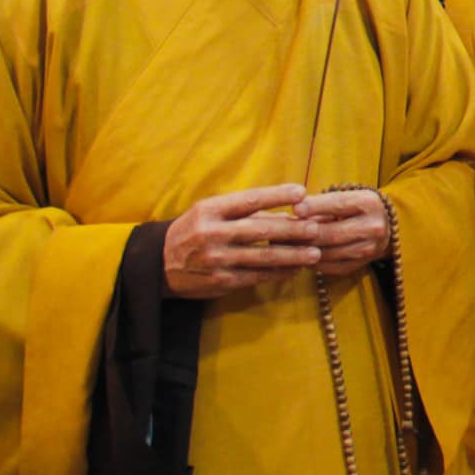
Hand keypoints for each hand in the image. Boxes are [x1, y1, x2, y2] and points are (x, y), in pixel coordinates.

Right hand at [162, 184, 319, 298]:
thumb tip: (285, 212)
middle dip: (291, 229)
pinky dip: (278, 273)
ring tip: (314, 253)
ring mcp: (216, 259)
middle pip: (260, 230)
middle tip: (315, 229)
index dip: (277, 195)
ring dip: (292, 256)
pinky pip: (255, 276)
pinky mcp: (220, 281)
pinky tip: (294, 269)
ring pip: (262, 257)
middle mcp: (212, 233)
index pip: (249, 199)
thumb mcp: (210, 212)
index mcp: (210, 210)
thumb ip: (244, 211)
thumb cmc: (193, 230)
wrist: (158, 263)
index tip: (302, 192)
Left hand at [294, 189, 392, 276]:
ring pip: (329, 253)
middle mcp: (373, 227)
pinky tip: (300, 257)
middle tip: (282, 233)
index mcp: (369, 203)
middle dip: (305, 234)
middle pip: (332, 233)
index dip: (315, 207)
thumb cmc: (356, 207)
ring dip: (304, 250)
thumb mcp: (346, 196)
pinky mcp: (361, 264)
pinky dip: (313, 262)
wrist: (386, 225)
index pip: (338, 205)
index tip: (295, 208)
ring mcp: (368, 248)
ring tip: (285, 246)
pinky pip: (331, 266)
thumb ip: (322, 203)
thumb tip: (295, 211)